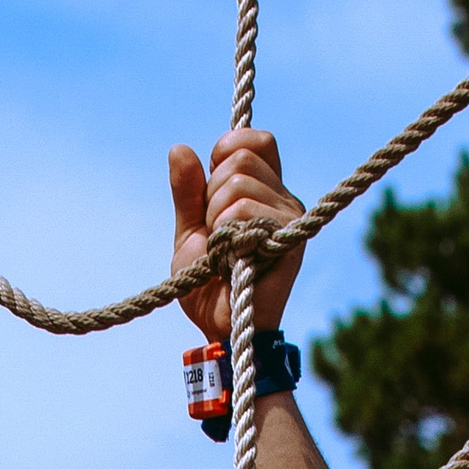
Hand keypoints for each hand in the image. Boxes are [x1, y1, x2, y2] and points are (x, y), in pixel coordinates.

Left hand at [168, 126, 303, 350]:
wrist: (219, 327)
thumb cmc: (207, 286)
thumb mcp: (190, 231)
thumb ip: (186, 192)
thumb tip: (179, 148)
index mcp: (266, 191)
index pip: (255, 140)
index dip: (227, 149)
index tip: (210, 184)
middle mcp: (284, 200)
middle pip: (240, 158)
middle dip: (211, 195)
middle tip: (216, 236)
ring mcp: (290, 219)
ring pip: (239, 186)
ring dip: (216, 222)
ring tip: (224, 254)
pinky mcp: (288, 239)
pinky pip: (245, 212)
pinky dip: (225, 236)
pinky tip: (233, 262)